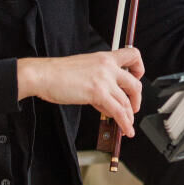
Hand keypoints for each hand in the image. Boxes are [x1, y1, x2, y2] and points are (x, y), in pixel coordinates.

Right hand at [17, 47, 144, 137]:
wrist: (44, 74)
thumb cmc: (58, 73)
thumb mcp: (84, 68)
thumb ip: (99, 80)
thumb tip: (108, 99)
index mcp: (104, 57)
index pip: (132, 55)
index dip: (140, 68)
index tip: (137, 77)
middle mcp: (107, 66)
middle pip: (135, 83)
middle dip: (137, 100)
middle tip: (133, 108)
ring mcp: (104, 80)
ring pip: (127, 101)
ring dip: (130, 116)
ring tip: (128, 125)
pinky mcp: (98, 93)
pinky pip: (118, 111)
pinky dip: (125, 123)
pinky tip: (125, 129)